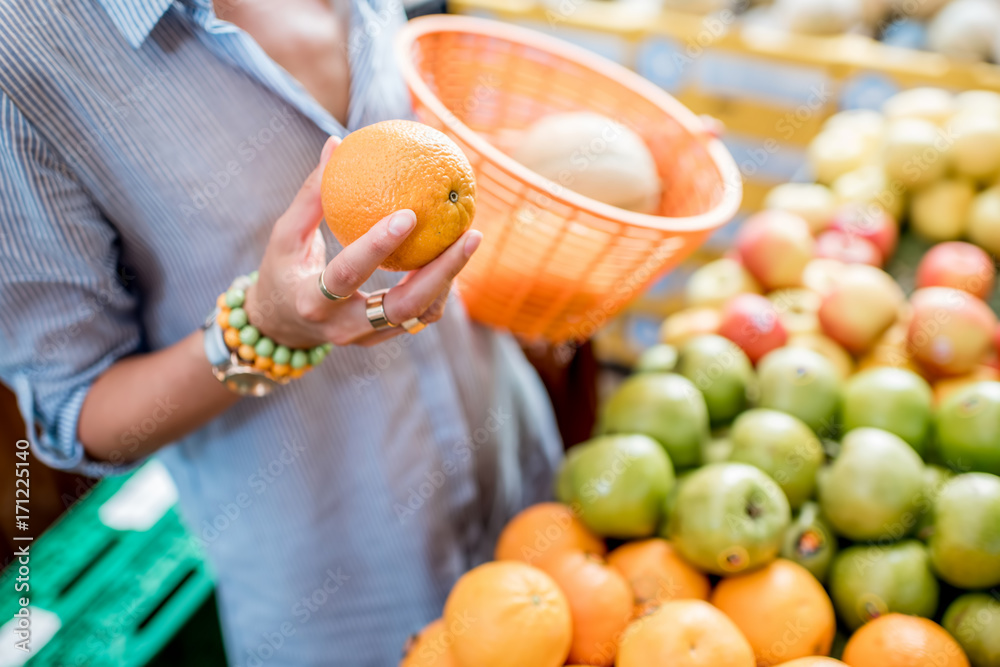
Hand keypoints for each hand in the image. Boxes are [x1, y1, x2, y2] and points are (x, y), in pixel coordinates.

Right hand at [244, 136, 481, 347]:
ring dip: (448, 279)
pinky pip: (420, 314)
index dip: (378, 245)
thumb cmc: (282, 271)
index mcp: (312, 301)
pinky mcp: (383, 337)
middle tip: (470, 235)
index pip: (348, 274)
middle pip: (403, 306)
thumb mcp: (285, 236)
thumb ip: (312, 195)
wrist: (280, 329)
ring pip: (420, 314)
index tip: (410, 213)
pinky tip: (451, 253)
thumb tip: (336, 143)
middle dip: (442, 273)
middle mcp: (343, 326)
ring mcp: (367, 337)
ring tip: (468, 240)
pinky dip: (439, 286)